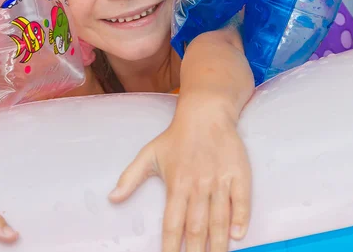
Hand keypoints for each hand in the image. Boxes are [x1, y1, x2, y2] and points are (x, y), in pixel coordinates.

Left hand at [109, 104, 251, 251]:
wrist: (206, 114)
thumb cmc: (176, 137)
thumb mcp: (149, 154)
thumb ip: (130, 178)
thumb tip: (111, 198)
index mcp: (177, 184)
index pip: (172, 223)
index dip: (170, 246)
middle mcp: (198, 185)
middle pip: (197, 227)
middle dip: (196, 251)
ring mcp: (219, 180)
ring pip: (220, 218)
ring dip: (219, 242)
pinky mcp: (238, 173)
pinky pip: (241, 199)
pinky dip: (240, 218)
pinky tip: (238, 235)